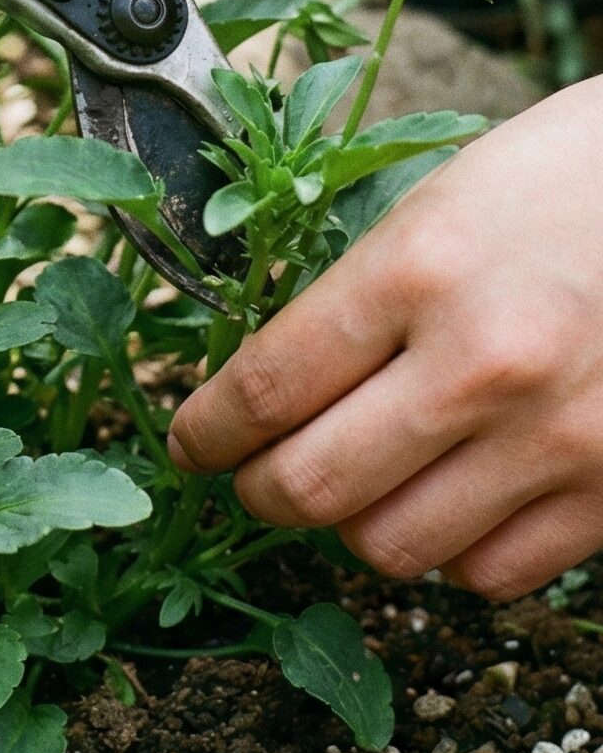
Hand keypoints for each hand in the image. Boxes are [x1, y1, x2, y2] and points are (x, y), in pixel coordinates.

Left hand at [168, 78, 602, 601]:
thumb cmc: (566, 178)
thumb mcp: (438, 204)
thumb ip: (356, 294)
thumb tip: (263, 384)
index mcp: (419, 270)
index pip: (266, 387)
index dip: (205, 432)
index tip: (188, 444)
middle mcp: (484, 363)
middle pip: (311, 487)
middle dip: (258, 492)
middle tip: (252, 478)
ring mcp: (560, 436)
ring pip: (393, 548)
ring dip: (354, 525)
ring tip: (359, 483)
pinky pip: (491, 574)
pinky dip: (451, 550)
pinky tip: (449, 497)